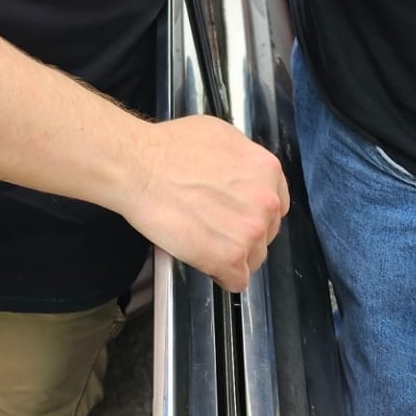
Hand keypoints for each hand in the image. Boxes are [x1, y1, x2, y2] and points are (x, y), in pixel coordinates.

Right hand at [124, 115, 288, 291]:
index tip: (235, 213)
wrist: (140, 167)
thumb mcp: (221, 135)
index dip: (251, 210)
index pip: (276, 204)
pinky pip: (236, 280)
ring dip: (231, 254)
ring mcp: (250, 232)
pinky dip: (220, 274)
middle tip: (211, 224)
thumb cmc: (169, 148)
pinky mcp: (230, 258)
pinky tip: (201, 258)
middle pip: (266, 232)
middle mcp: (267, 202)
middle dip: (241, 232)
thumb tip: (243, 174)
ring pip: (252, 258)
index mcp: (267, 170)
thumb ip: (244, 160)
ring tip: (202, 239)